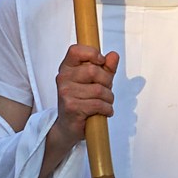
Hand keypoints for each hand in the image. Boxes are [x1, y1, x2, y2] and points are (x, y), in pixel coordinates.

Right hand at [40, 45, 118, 177]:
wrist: (68, 127)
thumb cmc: (81, 101)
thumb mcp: (95, 81)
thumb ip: (106, 68)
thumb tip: (114, 55)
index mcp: (67, 68)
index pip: (76, 50)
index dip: (92, 53)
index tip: (101, 62)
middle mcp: (63, 78)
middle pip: (94, 71)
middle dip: (107, 82)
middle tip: (106, 90)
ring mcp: (66, 93)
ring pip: (99, 90)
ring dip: (108, 98)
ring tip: (105, 103)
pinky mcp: (71, 107)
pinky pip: (98, 104)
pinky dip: (106, 109)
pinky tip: (103, 111)